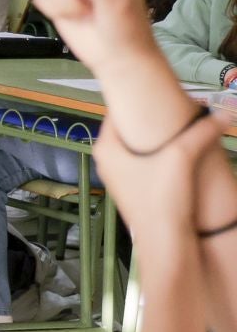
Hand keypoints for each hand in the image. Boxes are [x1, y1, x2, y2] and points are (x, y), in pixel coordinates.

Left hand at [94, 107, 232, 242]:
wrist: (164, 244)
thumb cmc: (163, 199)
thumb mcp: (183, 157)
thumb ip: (203, 132)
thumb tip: (226, 113)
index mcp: (107, 147)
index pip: (116, 110)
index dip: (135, 97)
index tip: (156, 88)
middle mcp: (107, 160)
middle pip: (127, 128)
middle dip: (149, 117)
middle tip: (172, 104)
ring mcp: (119, 176)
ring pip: (136, 146)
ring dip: (156, 137)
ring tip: (177, 125)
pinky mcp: (134, 189)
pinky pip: (143, 162)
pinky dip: (158, 154)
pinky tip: (177, 152)